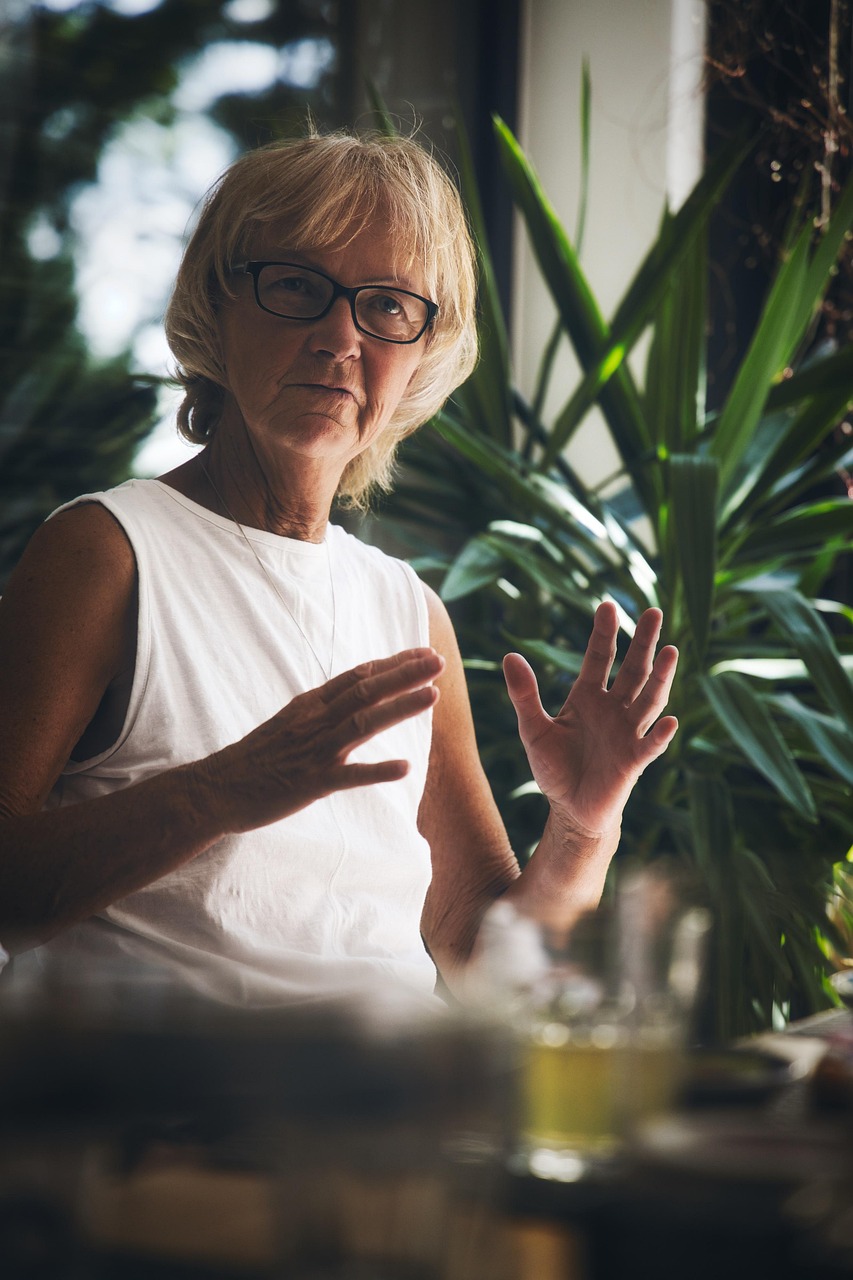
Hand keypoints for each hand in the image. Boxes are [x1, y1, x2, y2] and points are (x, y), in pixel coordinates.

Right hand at [198, 648, 443, 832]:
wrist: (215, 789)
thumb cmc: (255, 758)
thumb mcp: (289, 721)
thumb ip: (322, 707)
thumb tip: (353, 692)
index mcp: (310, 705)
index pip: (358, 676)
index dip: (393, 663)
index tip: (423, 651)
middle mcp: (314, 721)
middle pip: (366, 690)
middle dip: (405, 674)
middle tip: (439, 660)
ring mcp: (313, 751)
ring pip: (363, 723)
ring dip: (399, 708)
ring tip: (433, 696)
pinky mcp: (310, 783)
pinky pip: (349, 776)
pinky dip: (377, 771)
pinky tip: (405, 767)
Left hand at [503, 603, 677, 838]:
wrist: (569, 810)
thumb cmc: (553, 769)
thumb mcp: (533, 729)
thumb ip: (524, 695)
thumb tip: (510, 656)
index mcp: (588, 697)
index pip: (599, 658)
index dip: (604, 634)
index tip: (607, 606)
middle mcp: (613, 709)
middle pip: (632, 669)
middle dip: (643, 642)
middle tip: (654, 612)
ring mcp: (627, 733)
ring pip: (649, 699)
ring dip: (660, 677)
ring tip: (670, 650)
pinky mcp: (633, 761)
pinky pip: (650, 745)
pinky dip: (660, 735)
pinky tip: (671, 722)